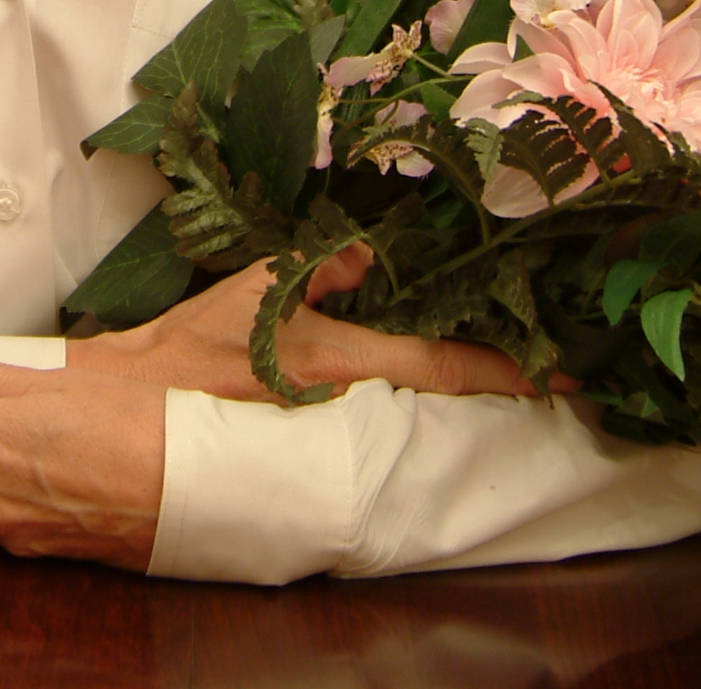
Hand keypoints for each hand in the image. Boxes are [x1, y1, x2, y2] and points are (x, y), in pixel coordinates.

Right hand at [65, 242, 563, 401]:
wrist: (139, 416)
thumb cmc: (192, 349)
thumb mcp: (254, 290)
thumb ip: (317, 269)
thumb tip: (369, 255)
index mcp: (345, 361)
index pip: (444, 367)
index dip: (505, 371)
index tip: (562, 375)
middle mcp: (353, 405)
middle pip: (442, 398)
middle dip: (495, 385)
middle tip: (553, 372)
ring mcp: (336, 430)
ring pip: (415, 411)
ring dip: (455, 394)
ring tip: (508, 377)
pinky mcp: (315, 444)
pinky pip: (379, 422)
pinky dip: (408, 407)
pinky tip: (425, 395)